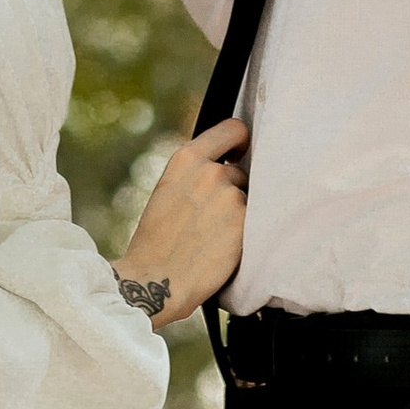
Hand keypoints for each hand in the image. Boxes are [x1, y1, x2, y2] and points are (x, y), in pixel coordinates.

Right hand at [113, 117, 248, 325]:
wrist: (155, 279)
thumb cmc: (157, 241)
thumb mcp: (169, 190)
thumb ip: (197, 173)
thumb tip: (228, 166)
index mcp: (186, 158)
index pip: (233, 129)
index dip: (240, 142)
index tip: (239, 155)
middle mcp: (211, 171)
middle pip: (240, 174)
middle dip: (231, 193)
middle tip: (208, 221)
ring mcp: (230, 196)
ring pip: (247, 201)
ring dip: (236, 217)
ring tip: (211, 240)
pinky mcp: (244, 223)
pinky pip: (255, 224)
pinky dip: (244, 236)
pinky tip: (222, 250)